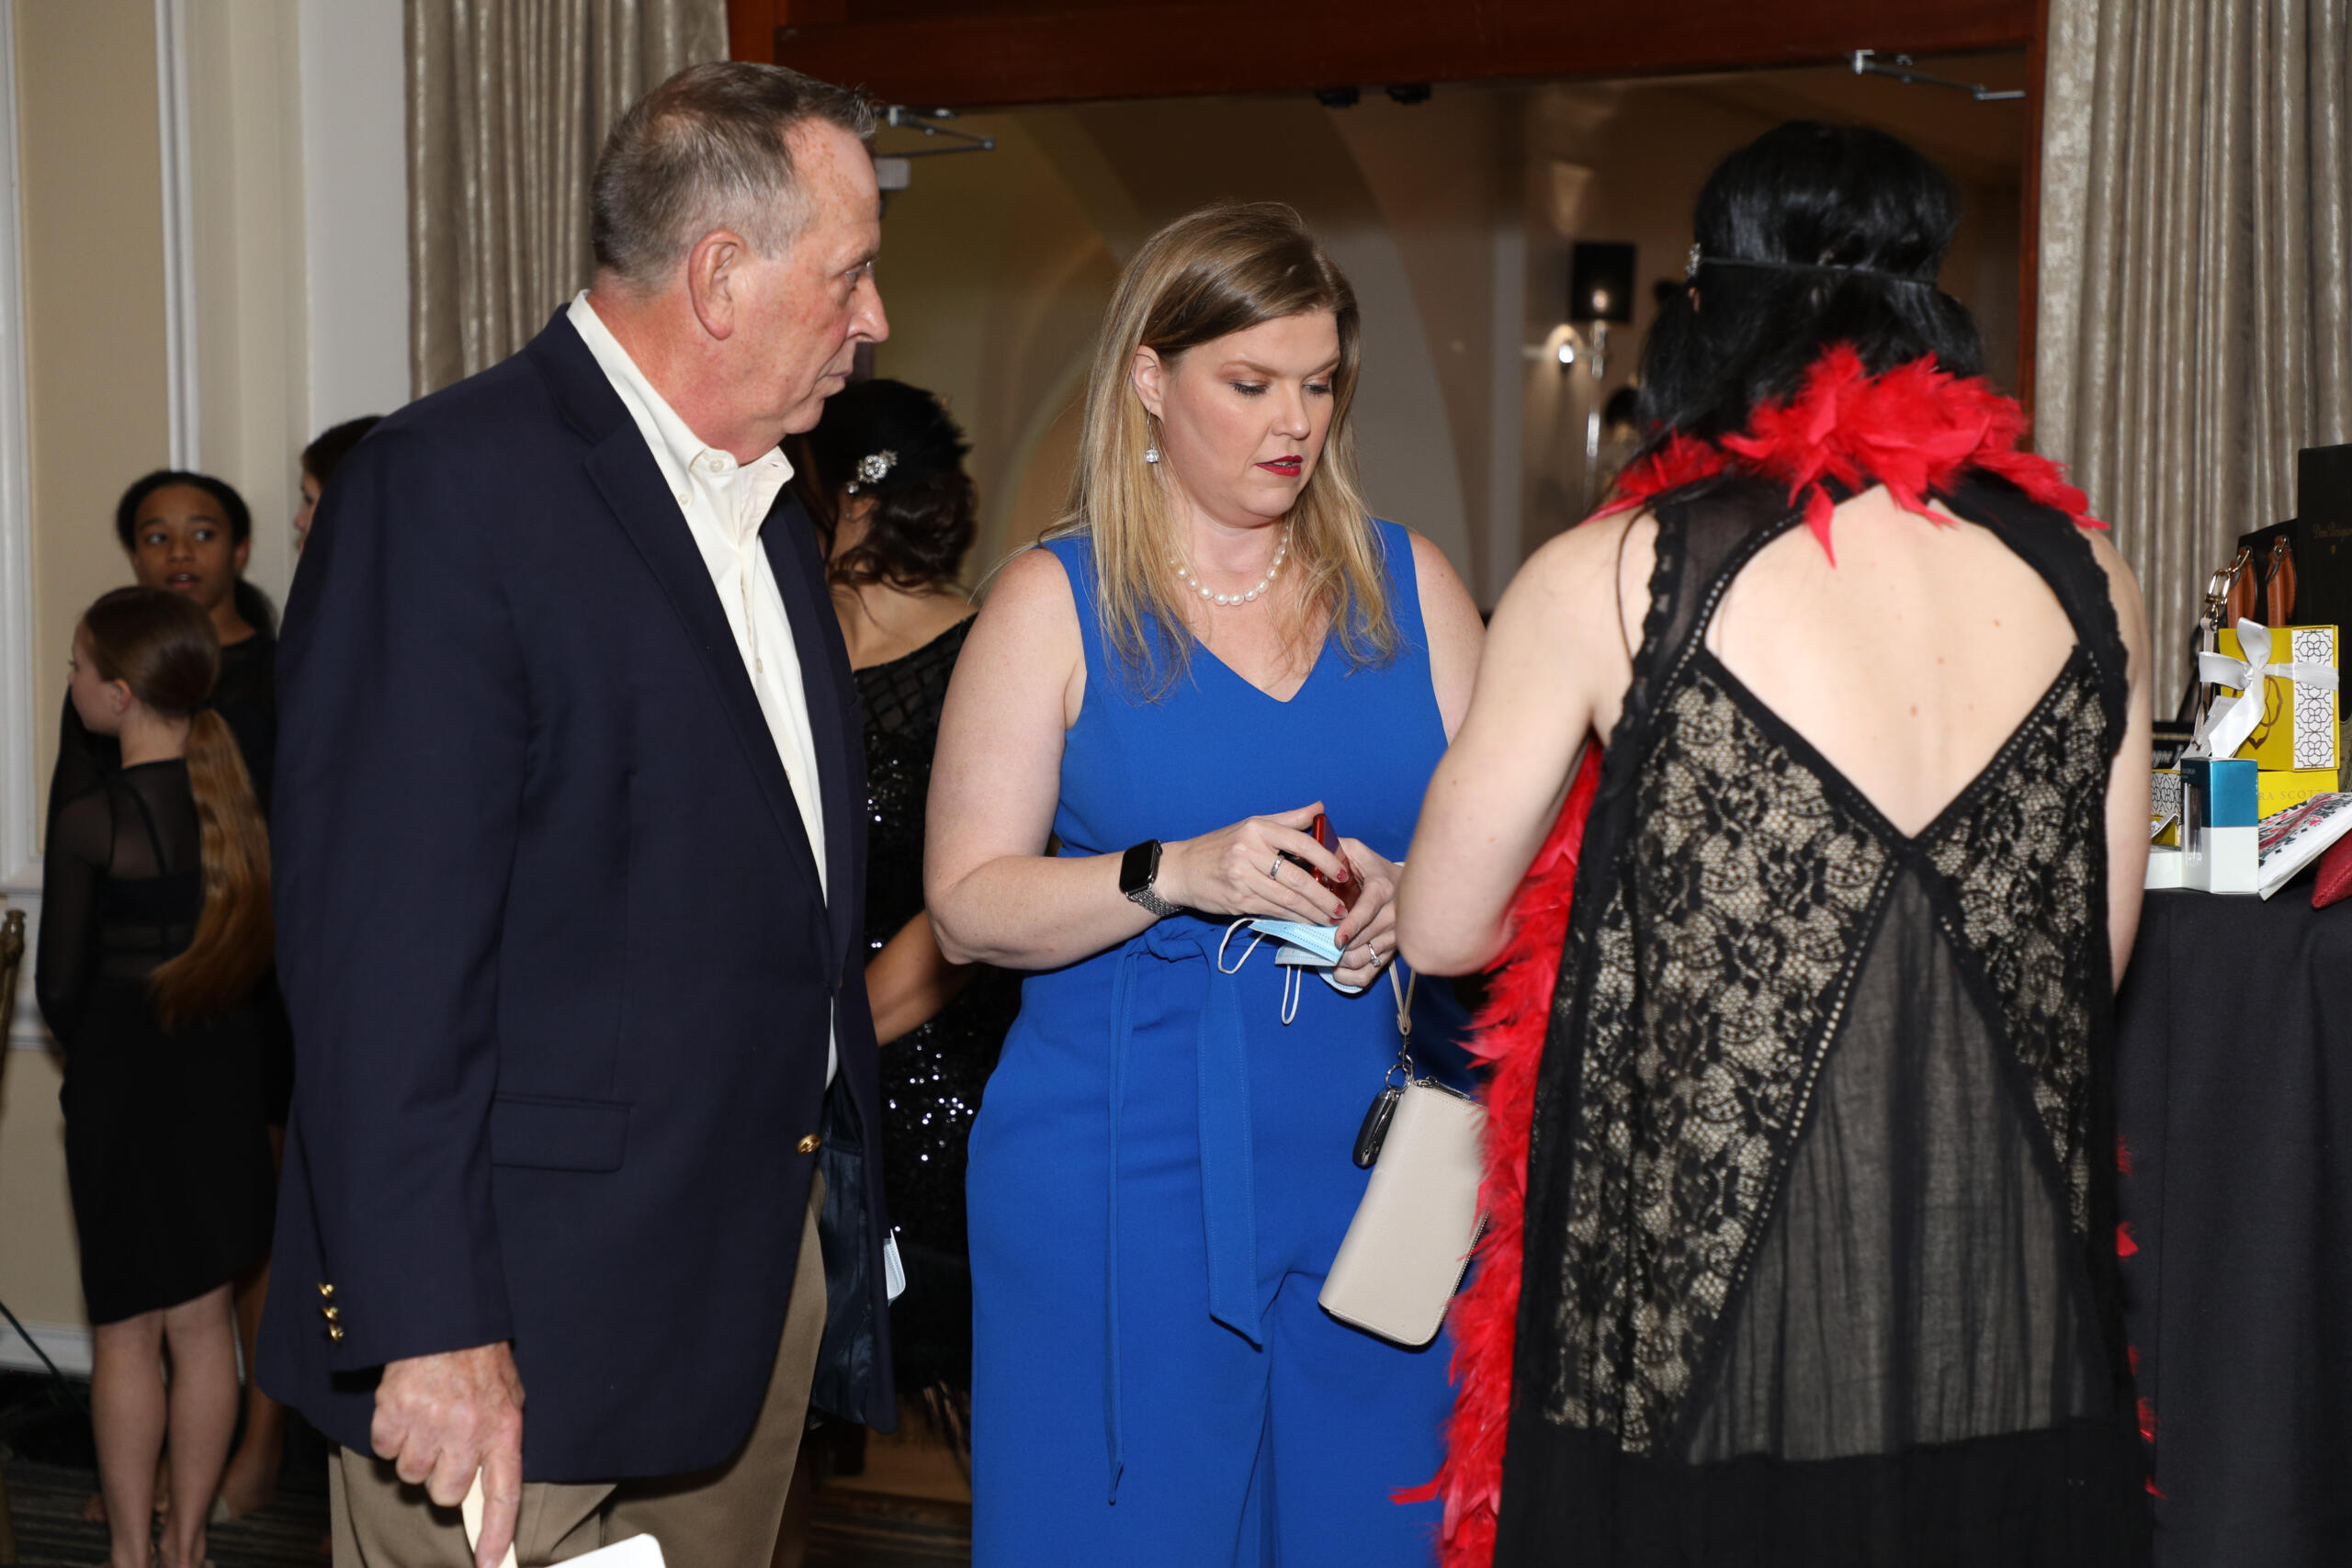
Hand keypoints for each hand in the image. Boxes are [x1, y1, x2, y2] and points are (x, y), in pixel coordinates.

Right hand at [372, 1342, 524, 1567]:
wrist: (445, 1318)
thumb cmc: (478, 1359)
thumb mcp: (508, 1396)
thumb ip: (499, 1439)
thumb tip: (488, 1483)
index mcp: (503, 1428)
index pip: (504, 1494)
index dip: (496, 1533)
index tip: (487, 1562)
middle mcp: (468, 1431)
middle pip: (444, 1493)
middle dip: (440, 1475)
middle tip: (444, 1443)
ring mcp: (430, 1424)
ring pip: (411, 1474)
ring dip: (414, 1452)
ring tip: (427, 1418)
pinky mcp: (394, 1414)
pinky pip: (385, 1449)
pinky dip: (390, 1434)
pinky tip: (406, 1409)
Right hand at [1159, 801, 1351, 926]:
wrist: (1182, 869)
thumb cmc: (1221, 845)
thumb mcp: (1253, 825)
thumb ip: (1289, 819)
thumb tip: (1320, 807)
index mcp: (1257, 829)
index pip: (1301, 843)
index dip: (1326, 860)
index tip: (1343, 874)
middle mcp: (1249, 851)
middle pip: (1297, 877)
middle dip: (1324, 896)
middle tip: (1343, 908)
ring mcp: (1242, 877)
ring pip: (1287, 899)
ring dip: (1313, 912)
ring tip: (1331, 919)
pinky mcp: (1237, 899)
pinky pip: (1273, 911)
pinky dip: (1294, 919)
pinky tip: (1308, 922)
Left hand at [1331, 840, 1399, 989]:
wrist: (1412, 885)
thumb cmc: (1375, 869)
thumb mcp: (1357, 851)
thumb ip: (1335, 848)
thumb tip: (1309, 850)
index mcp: (1383, 889)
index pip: (1367, 912)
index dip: (1352, 927)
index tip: (1337, 938)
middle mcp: (1394, 915)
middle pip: (1362, 940)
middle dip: (1337, 945)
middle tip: (1317, 943)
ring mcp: (1395, 936)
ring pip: (1365, 959)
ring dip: (1341, 960)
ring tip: (1326, 952)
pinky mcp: (1392, 953)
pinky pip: (1369, 975)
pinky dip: (1350, 977)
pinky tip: (1338, 969)